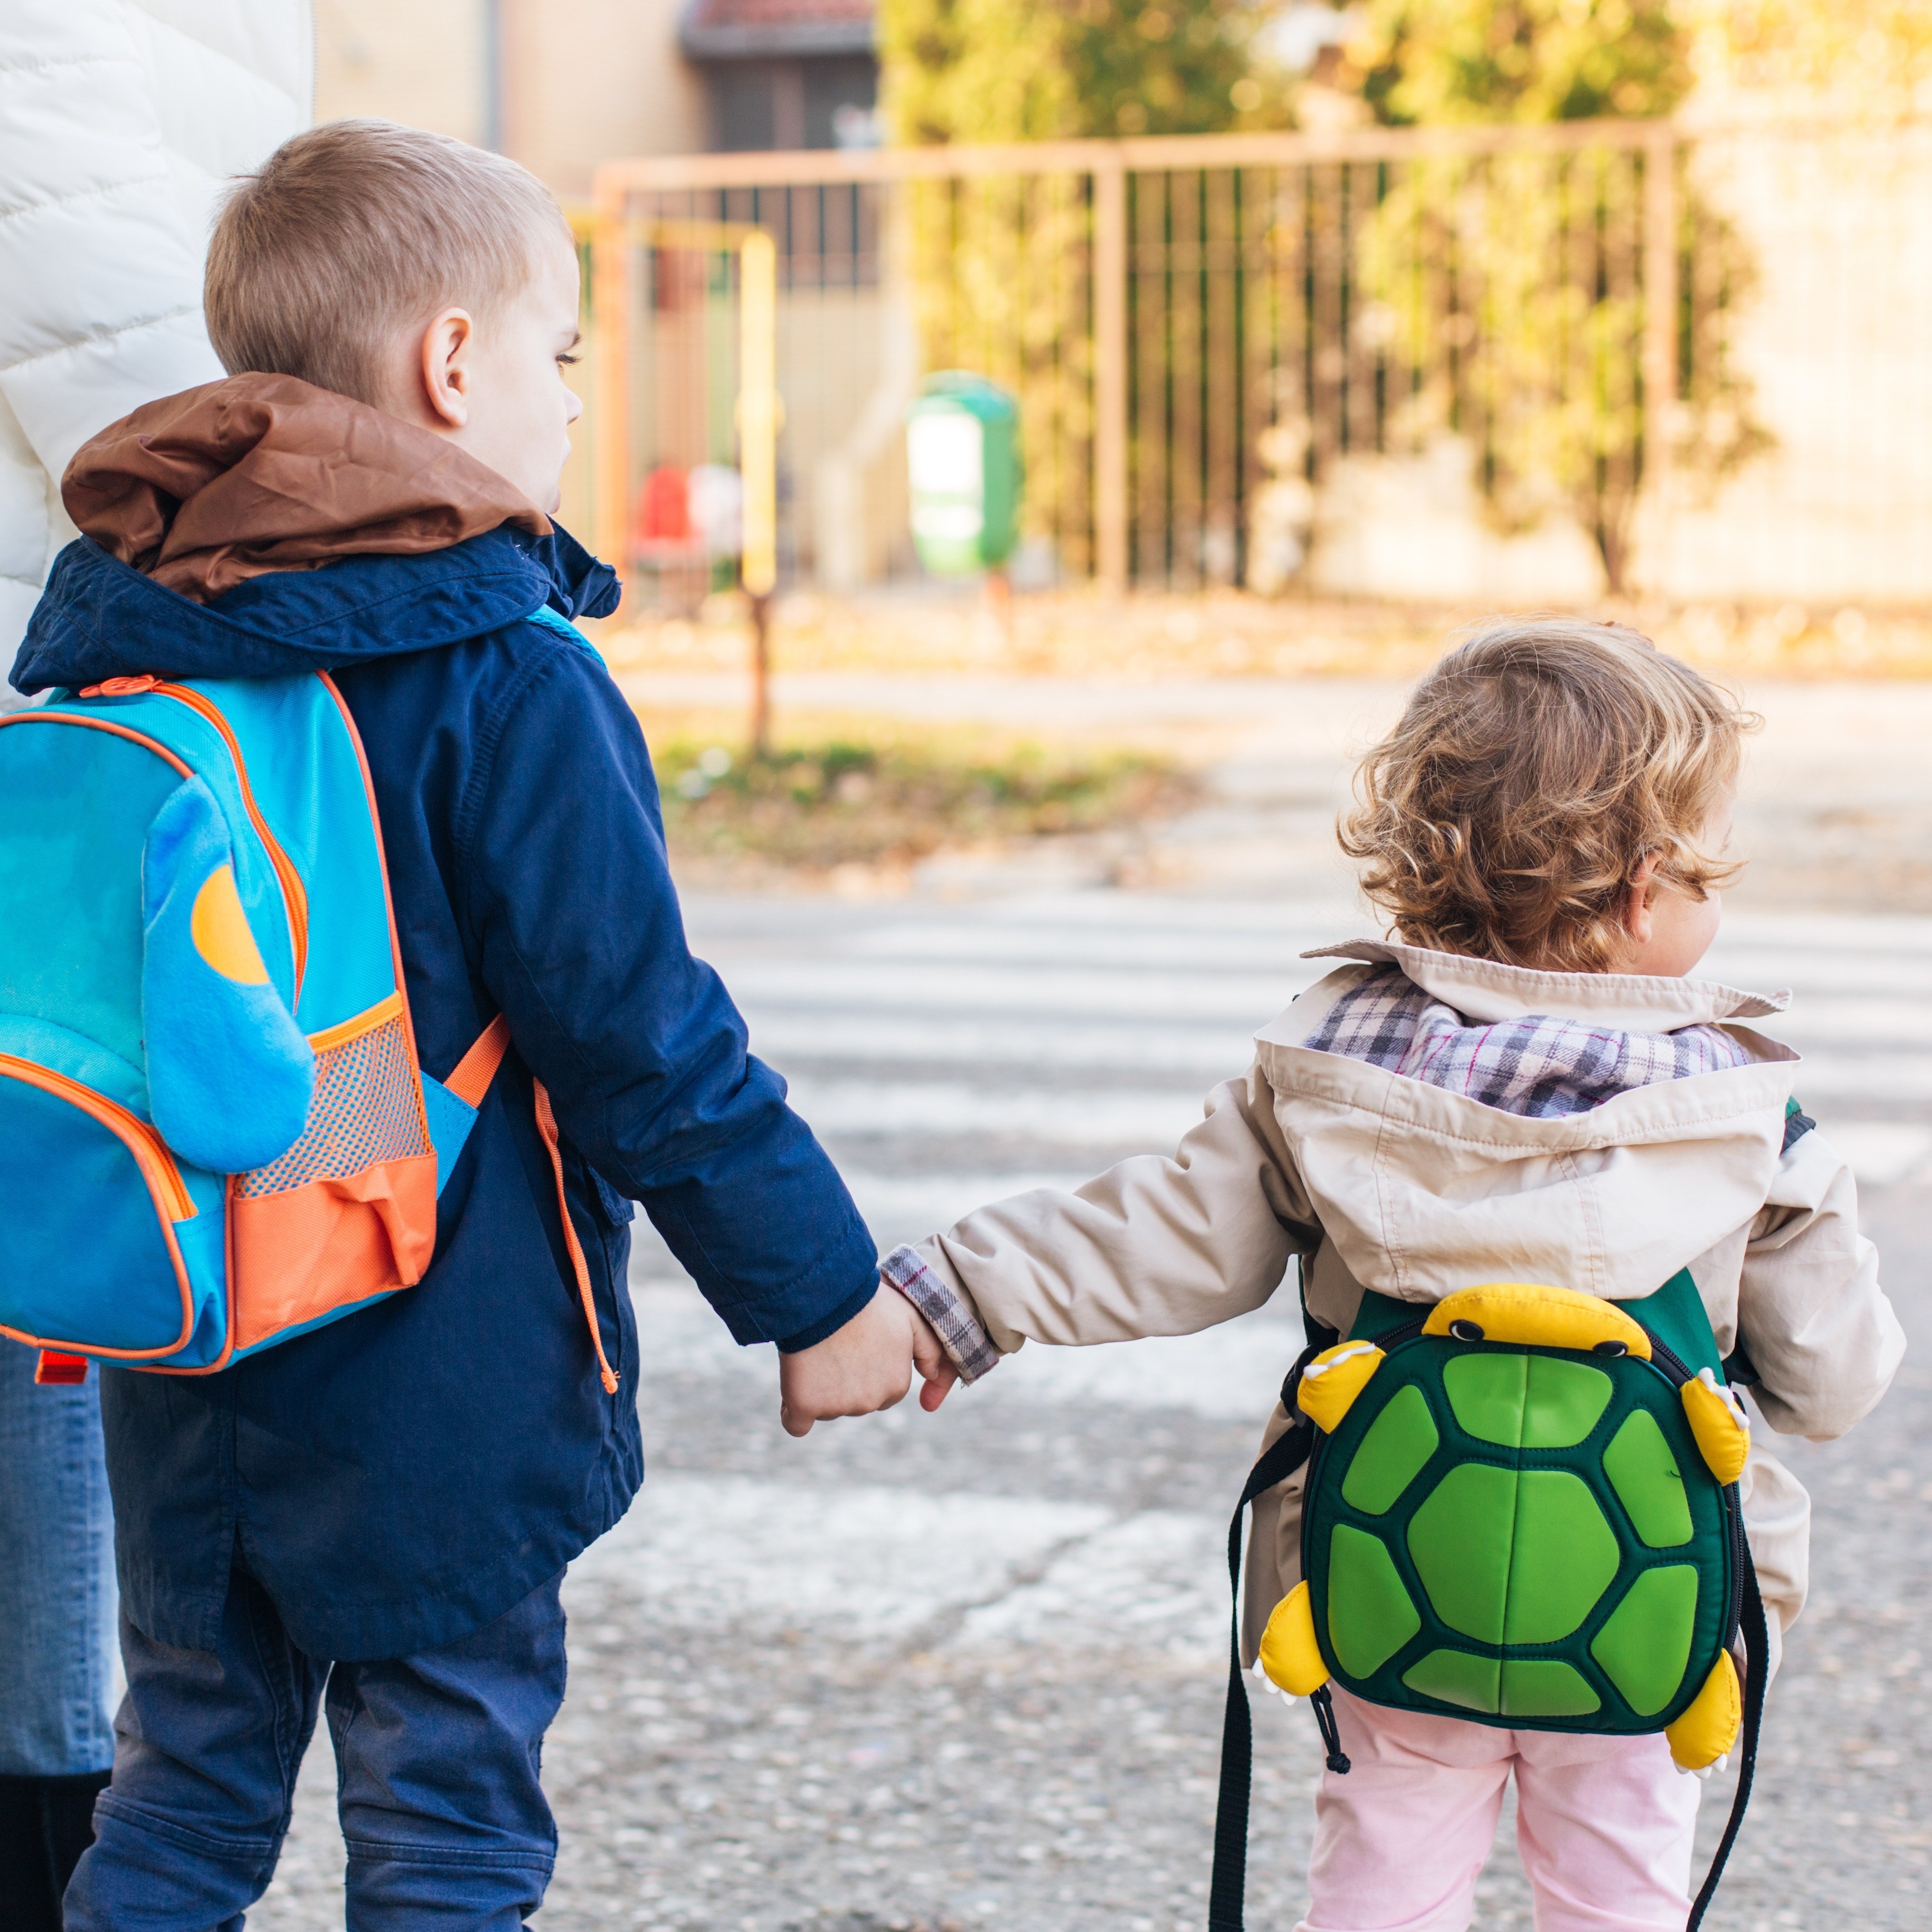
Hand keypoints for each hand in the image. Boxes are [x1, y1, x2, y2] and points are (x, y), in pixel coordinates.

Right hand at [778, 1287, 958, 1437]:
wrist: (825, 1293)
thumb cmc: (868, 1301)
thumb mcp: (911, 1318)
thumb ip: (929, 1350)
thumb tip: (933, 1376)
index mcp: (895, 1385)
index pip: (881, 1389)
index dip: (867, 1367)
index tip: (856, 1344)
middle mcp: (870, 1403)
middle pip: (854, 1401)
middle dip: (845, 1380)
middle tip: (835, 1345)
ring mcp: (837, 1407)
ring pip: (826, 1408)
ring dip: (820, 1388)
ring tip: (816, 1351)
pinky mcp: (805, 1406)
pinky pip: (796, 1424)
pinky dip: (794, 1412)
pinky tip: (794, 1393)